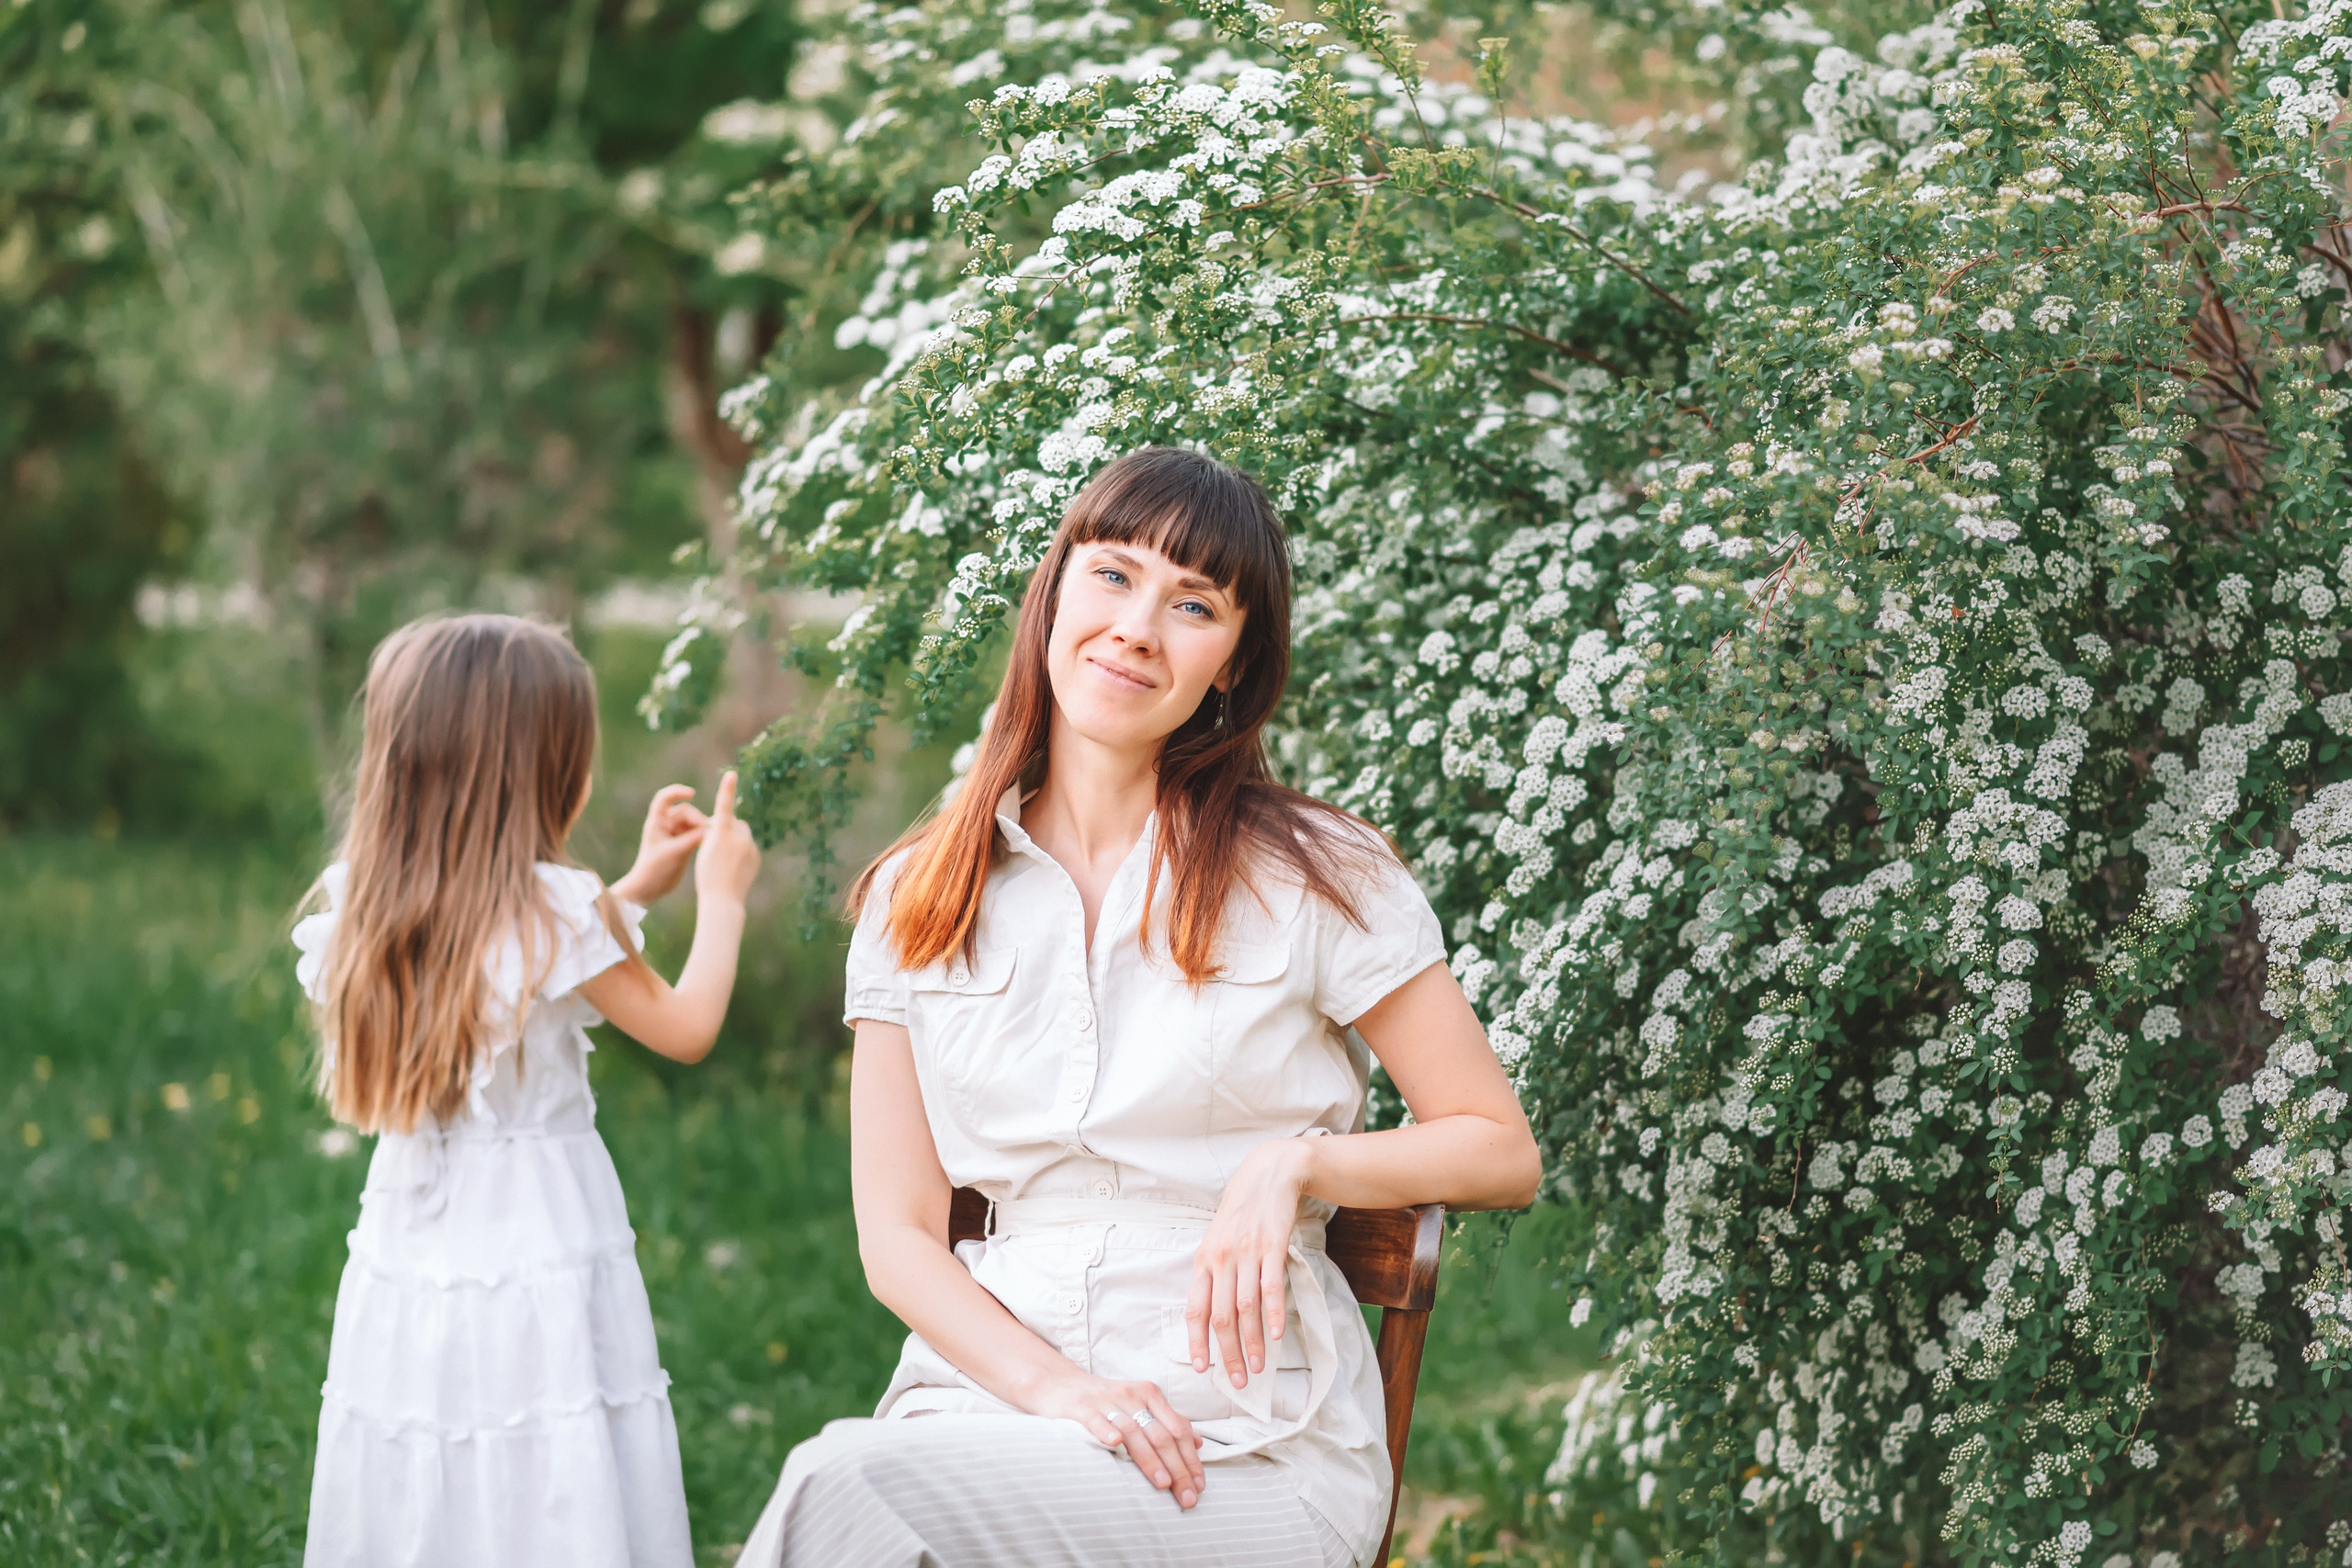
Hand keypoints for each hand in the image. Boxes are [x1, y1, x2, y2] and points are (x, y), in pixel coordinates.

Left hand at [610, 784, 707, 904]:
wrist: (649, 888)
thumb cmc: (655, 869)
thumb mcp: (675, 852)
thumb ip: (693, 839)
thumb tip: (712, 829)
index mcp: (656, 822)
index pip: (664, 798)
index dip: (678, 792)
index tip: (693, 794)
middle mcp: (665, 826)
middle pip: (686, 812)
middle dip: (697, 820)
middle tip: (708, 833)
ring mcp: (674, 835)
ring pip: (693, 824)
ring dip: (701, 829)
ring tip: (710, 839)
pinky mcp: (682, 844)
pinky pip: (695, 834)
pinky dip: (702, 837)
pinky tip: (710, 844)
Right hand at [694, 770, 760, 905]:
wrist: (723, 900)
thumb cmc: (707, 875)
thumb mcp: (705, 850)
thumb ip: (715, 834)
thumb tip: (726, 823)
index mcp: (722, 835)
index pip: (724, 807)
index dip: (727, 789)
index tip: (732, 774)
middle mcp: (739, 838)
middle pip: (733, 823)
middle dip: (726, 828)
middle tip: (714, 845)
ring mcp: (750, 847)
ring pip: (741, 835)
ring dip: (733, 840)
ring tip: (722, 860)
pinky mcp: (756, 857)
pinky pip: (747, 848)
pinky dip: (740, 852)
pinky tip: (732, 867)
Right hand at [1022, 1370, 1204, 1508]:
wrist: (1057, 1383)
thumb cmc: (1103, 1400)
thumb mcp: (1138, 1404)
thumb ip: (1167, 1420)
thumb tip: (1197, 1442)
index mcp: (1149, 1394)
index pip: (1177, 1429)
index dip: (1191, 1458)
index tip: (1200, 1485)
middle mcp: (1131, 1396)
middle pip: (1160, 1435)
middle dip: (1178, 1468)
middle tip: (1188, 1497)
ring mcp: (1105, 1401)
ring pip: (1134, 1432)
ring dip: (1150, 1459)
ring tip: (1163, 1483)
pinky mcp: (1080, 1407)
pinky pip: (1095, 1420)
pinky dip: (1106, 1431)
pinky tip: (1115, 1444)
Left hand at [1187, 1137, 1311, 1387]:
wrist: (1268, 1175)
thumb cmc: (1241, 1213)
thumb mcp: (1218, 1241)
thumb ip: (1214, 1274)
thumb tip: (1211, 1314)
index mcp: (1203, 1261)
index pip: (1195, 1310)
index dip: (1197, 1341)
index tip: (1203, 1368)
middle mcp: (1221, 1259)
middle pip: (1221, 1317)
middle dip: (1228, 1354)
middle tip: (1238, 1381)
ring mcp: (1246, 1253)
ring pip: (1246, 1308)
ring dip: (1252, 1343)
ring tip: (1259, 1367)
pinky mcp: (1272, 1247)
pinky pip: (1271, 1287)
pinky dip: (1273, 1314)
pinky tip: (1276, 1335)